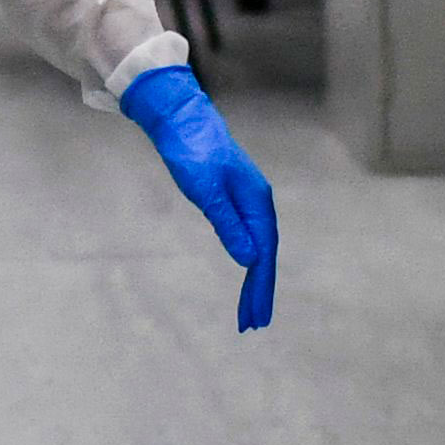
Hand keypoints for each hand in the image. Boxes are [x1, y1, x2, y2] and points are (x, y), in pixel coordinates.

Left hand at [120, 65, 277, 329]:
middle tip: (253, 324)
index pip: (263, 254)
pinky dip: (247, 259)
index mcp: (256, 201)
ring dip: (254, 280)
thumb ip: (227, 224)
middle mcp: (258, 202)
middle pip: (264, 254)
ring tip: (248, 310)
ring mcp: (247, 200)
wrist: (181, 119)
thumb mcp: (206, 191)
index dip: (259, 287)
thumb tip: (250, 259)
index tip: (253, 316)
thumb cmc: (191, 151)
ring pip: (257, 247)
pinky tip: (246, 272)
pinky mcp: (234, 198)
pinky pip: (247, 236)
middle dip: (259, 291)